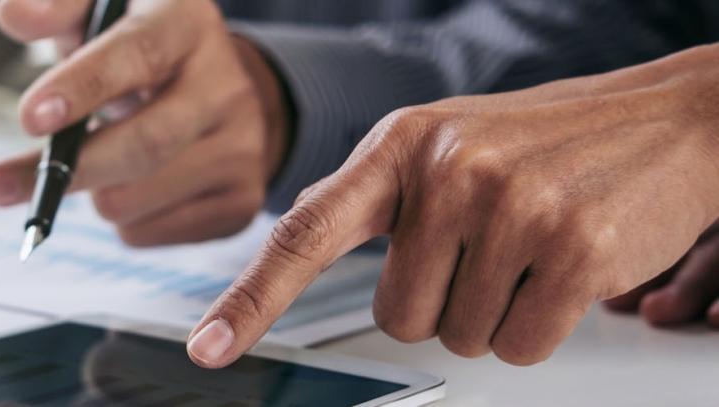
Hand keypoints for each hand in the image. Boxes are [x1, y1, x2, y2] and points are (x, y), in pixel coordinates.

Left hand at [0, 0, 290, 245]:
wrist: (213, 88)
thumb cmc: (134, 48)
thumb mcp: (97, 10)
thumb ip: (55, 7)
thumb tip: (13, 15)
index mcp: (188, 23)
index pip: (138, 54)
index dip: (82, 87)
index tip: (30, 118)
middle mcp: (228, 85)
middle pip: (145, 144)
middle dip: (72, 168)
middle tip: (3, 183)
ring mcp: (244, 147)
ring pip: (135, 200)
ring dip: (92, 193)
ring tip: (97, 161)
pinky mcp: (240, 200)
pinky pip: (149, 232)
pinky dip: (119, 219)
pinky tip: (131, 185)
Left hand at [187, 44, 718, 366]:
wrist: (669, 119)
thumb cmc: (545, 141)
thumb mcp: (446, 143)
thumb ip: (381, 196)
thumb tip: (304, 252)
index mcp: (399, 145)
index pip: (303, 232)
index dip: (251, 299)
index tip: (209, 347)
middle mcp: (446, 170)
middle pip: (397, 317)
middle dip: (444, 304)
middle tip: (491, 251)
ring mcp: (509, 207)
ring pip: (460, 336)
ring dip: (497, 312)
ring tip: (533, 247)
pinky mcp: (573, 249)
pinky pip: (521, 346)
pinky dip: (542, 326)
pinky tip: (566, 268)